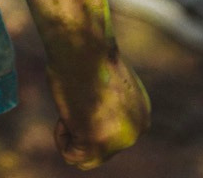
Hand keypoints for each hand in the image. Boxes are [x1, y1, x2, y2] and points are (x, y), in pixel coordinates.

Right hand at [51, 47, 149, 167]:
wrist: (84, 45)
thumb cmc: (86, 53)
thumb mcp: (104, 83)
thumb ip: (105, 106)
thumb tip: (89, 115)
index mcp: (141, 114)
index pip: (111, 136)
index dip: (89, 119)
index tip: (84, 94)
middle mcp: (137, 130)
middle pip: (100, 150)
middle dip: (81, 129)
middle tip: (76, 99)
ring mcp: (119, 140)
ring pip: (85, 157)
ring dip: (70, 134)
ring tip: (72, 105)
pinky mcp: (98, 143)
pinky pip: (70, 154)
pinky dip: (61, 136)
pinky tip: (68, 110)